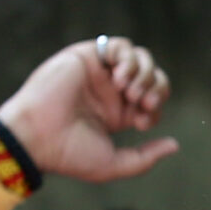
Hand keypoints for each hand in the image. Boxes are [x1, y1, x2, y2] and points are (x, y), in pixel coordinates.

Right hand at [0, 37, 177, 183]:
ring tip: (130, 91)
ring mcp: (99, 73)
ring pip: (139, 57)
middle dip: (156, 87)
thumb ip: (145, 157)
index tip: (142, 122)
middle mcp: (110, 90)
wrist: (36, 137)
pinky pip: (119, 45)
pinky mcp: (86, 57)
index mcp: (118, 112)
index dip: (157, 106)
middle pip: (152, 75)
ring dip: (144, 72)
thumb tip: (174, 145)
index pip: (154, 98)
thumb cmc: (69, 153)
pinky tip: (119, 79)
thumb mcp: (115, 164)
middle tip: (144, 103)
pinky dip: (128, 59)